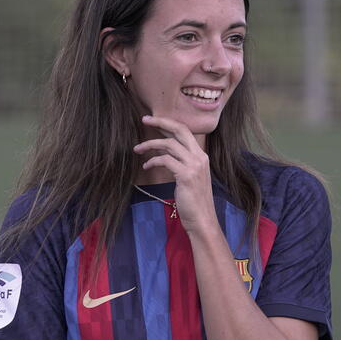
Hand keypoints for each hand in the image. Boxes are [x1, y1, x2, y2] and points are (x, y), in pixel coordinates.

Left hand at [133, 114, 216, 234]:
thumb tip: (167, 153)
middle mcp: (200, 157)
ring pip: (169, 144)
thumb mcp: (190, 177)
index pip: (185, 131)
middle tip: (144, 119)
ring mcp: (194, 165)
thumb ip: (182, 163)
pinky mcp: (186, 175)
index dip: (168, 123)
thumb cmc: (194, 201)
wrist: (202, 219)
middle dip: (160, 122)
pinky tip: (146, 166)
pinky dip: (153, 161)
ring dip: (150, 144)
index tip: (153, 120)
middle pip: (179, 130)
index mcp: (201, 155)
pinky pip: (165, 160)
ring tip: (137, 149)